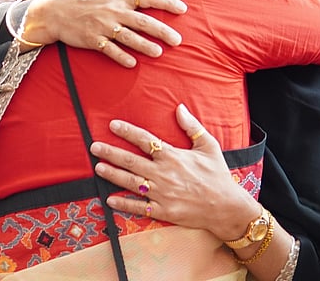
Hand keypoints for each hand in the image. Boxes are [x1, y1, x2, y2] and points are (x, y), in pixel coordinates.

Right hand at [24, 0, 185, 67]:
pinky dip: (121, 56)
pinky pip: (110, 50)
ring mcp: (104, 26)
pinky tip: (132, 63)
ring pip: (128, 37)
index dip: (167, 3)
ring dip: (144, 45)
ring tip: (159, 52)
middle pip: (143, 20)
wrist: (57, 11)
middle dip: (162, 30)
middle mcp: (114, 11)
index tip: (183, 9)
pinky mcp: (94, 40)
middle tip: (178, 39)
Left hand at [90, 104, 258, 239]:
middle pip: (131, 161)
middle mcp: (163, 174)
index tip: (113, 125)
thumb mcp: (208, 146)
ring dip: (112, 175)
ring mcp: (161, 193)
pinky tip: (109, 200)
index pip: (145, 140)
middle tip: (94, 146)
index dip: (127, 131)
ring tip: (98, 168)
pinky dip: (123, 204)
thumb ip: (192, 126)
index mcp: (173, 156)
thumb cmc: (217, 175)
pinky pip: (138, 207)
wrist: (226, 207)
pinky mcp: (162, 211)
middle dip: (110, 152)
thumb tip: (179, 107)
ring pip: (130, 182)